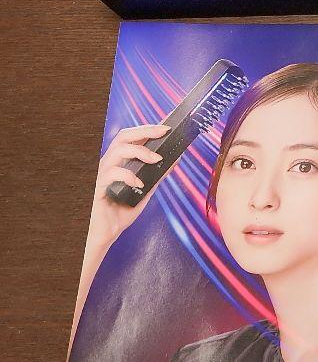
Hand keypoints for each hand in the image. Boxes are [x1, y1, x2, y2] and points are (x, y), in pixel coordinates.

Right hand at [88, 123, 169, 249]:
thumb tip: (175, 159)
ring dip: (140, 151)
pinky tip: (139, 183)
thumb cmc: (121, 212)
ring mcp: (102, 174)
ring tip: (156, 159)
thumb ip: (157, 175)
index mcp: (119, 162)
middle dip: (145, 130)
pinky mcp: (98, 187)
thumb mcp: (145, 191)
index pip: (131, 138)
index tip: (166, 127)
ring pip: (118, 150)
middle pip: (123, 136)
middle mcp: (109, 164)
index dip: (147, 129)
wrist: (104, 234)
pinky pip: (111, 173)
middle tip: (164, 132)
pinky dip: (129, 176)